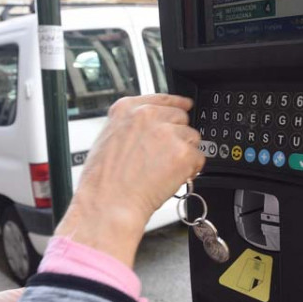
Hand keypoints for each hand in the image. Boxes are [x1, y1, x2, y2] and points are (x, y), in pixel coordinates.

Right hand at [56, 94, 204, 266]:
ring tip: (164, 170)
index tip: (186, 105)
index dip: (177, 104)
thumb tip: (148, 129)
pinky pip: (199, 158)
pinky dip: (191, 170)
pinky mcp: (183, 153)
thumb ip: (130, 126)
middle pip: (181, 118)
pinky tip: (173, 178)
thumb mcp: (108, 139)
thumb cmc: (103, 180)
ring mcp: (167, 133)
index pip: (163, 98)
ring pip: (192, 138)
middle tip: (163, 157)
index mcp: (127, 109)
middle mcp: (148, 116)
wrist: (109, 203)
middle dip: (177, 136)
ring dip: (184, 153)